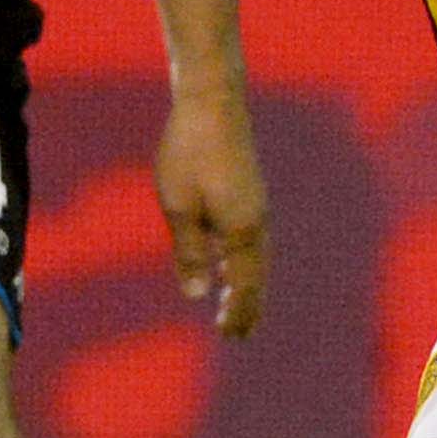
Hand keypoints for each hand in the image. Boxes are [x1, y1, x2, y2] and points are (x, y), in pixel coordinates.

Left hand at [153, 79, 270, 338]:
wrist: (213, 101)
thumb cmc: (190, 153)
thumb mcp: (179, 207)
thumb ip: (189, 253)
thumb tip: (195, 296)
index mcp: (242, 231)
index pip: (245, 286)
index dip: (238, 313)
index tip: (230, 336)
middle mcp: (257, 222)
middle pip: (257, 275)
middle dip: (248, 306)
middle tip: (239, 334)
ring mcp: (257, 205)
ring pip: (257, 257)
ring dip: (248, 283)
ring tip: (237, 304)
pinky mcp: (250, 191)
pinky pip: (253, 238)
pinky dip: (246, 260)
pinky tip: (231, 260)